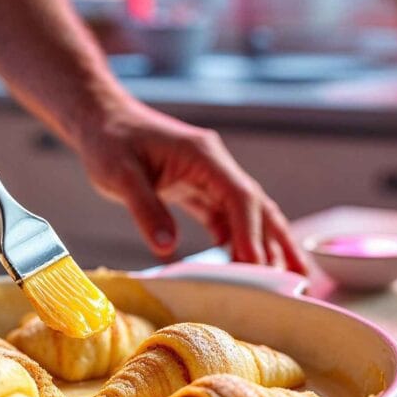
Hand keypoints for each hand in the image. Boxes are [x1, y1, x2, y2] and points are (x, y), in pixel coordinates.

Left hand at [77, 98, 305, 271]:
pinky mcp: (196, 188)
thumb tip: (166, 247)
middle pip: (256, 205)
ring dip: (266, 243)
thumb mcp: (119, 175)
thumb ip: (145, 209)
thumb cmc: (108, 141)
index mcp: (202, 155)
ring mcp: (208, 176)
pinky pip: (225, 216)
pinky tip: (247, 265)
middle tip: (296, 278)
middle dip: (278, 241)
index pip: (239, 196)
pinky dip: (239, 240)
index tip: (257, 266)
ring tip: (288, 276)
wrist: (100, 118)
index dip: (250, 232)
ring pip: (247, 212)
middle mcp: (213, 165)